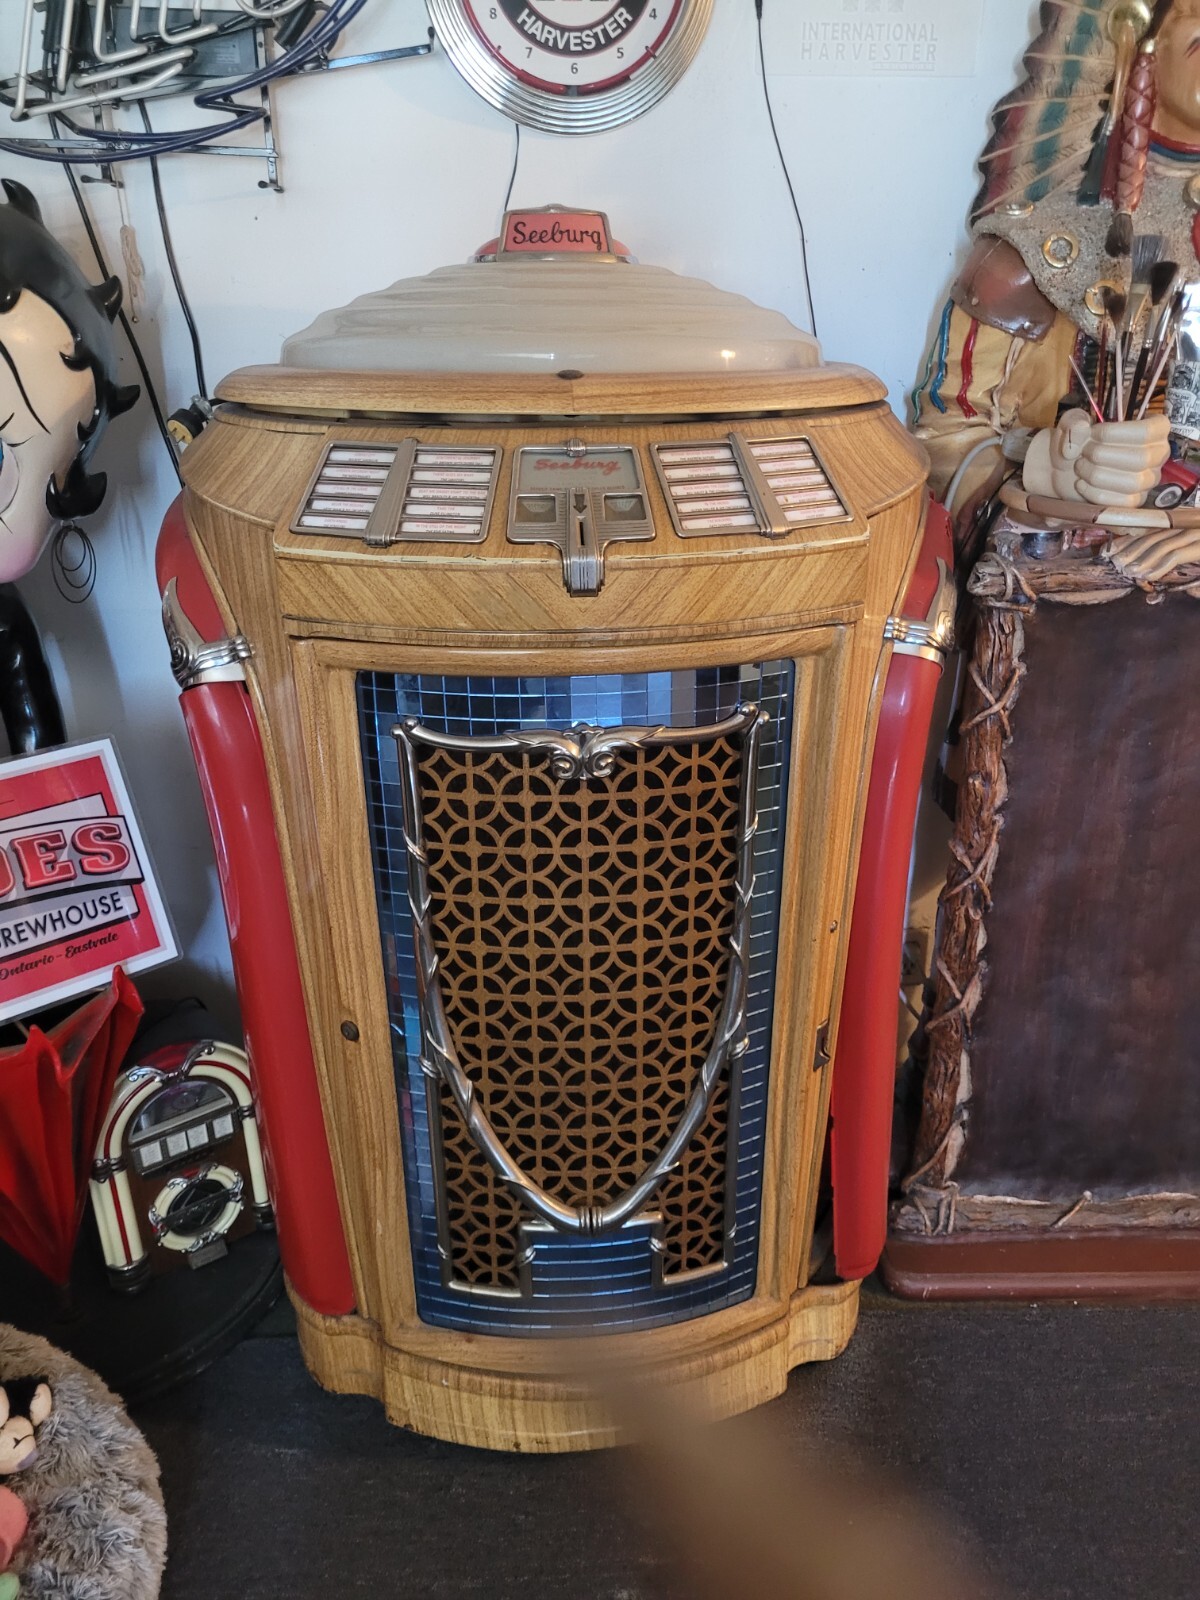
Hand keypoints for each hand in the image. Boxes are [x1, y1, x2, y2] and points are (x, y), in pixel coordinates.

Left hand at [1023, 409, 1171, 506]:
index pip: (1147, 431)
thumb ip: (1074, 421)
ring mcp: (1148, 481)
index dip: (1115, 432)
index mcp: (1154, 429)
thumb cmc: (1078, 441)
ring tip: (1081, 466)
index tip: (1093, 432)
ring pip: (1131, 483)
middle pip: (1140, 458)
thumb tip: (1082, 431)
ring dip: (1096, 474)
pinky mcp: (1133, 502)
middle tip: (1084, 452)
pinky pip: (1119, 502)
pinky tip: (1080, 483)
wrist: (1062, 468)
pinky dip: (1093, 492)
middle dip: (1102, 454)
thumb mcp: (1072, 422)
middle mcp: (1158, 455)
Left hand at [1109, 527, 1199, 581]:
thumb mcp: (1188, 548)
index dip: (1126, 540)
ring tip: (1128, 572)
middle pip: (1151, 537)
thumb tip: (1143, 568)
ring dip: (1141, 561)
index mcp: (1179, 522)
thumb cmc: (1199, 551)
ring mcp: (1194, 533)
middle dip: (1130, 551)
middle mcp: (1185, 524)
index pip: (1147, 530)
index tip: (1109, 550)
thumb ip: (1168, 553)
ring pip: (1160, 546)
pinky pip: (1174, 556)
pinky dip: (1159, 567)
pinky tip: (1149, 576)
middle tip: (1116, 564)